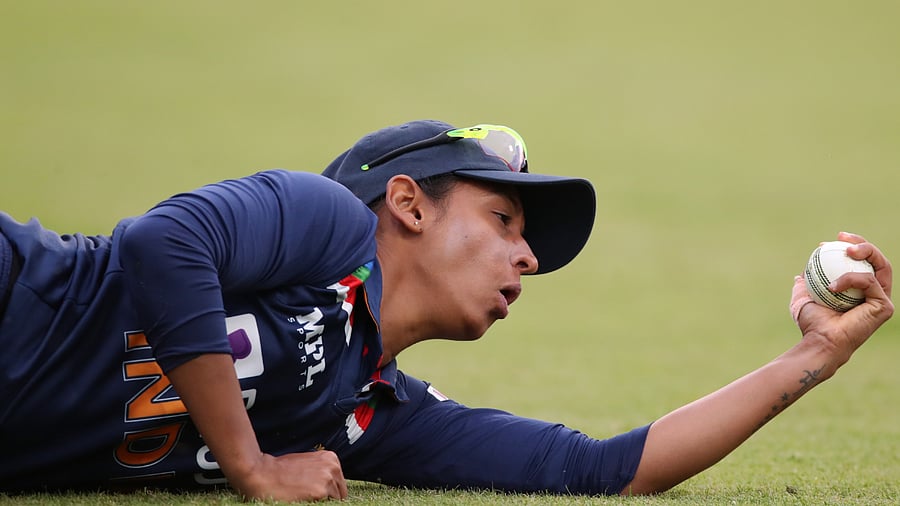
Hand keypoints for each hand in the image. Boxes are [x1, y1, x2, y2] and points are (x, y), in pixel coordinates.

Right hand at [231, 450, 347, 501]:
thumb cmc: (280, 469)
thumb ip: (321, 472)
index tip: (319, 497)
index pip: (340, 484)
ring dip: (322, 503)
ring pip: (334, 501)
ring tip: (305, 499)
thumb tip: (329, 487)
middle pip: (340, 493)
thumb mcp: (306, 464)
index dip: (330, 493)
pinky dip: (316, 505)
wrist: (261, 473)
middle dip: (328, 499)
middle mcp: (333, 467)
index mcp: (331, 458)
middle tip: (309, 498)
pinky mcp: (321, 492)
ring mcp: (328, 479)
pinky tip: (303, 501)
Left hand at [790, 231, 893, 368]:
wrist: (820, 341)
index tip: (826, 242)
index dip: (849, 247)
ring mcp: (882, 299)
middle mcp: (875, 293)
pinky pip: (869, 281)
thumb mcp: (805, 298)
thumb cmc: (813, 324)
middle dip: (863, 243)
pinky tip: (831, 286)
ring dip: (864, 252)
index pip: (861, 262)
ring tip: (846, 250)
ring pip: (881, 266)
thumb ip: (805, 285)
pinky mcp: (884, 306)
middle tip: (841, 238)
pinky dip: (850, 279)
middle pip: (878, 260)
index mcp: (860, 291)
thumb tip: (800, 275)